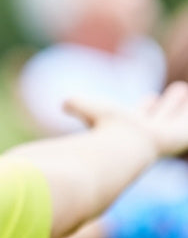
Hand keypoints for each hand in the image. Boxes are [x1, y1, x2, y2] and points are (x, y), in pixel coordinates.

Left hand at [63, 81, 187, 158]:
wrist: (120, 148)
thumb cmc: (103, 130)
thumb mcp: (88, 109)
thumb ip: (76, 105)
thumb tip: (63, 103)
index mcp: (128, 128)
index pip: (140, 116)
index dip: (145, 107)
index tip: (151, 97)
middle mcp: (147, 132)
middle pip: (161, 116)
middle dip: (168, 104)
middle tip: (178, 90)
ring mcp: (164, 136)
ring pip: (176, 119)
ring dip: (180, 106)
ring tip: (184, 90)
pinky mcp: (179, 139)